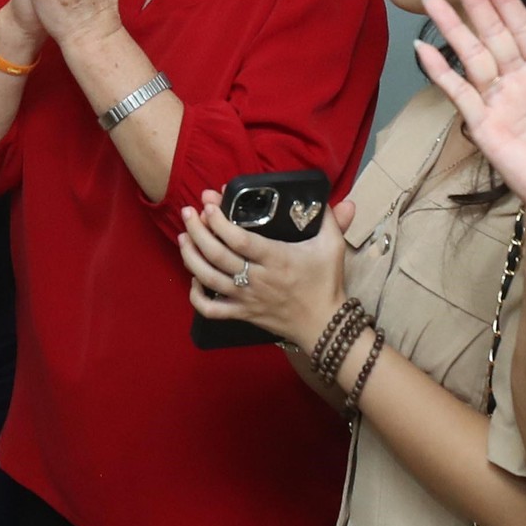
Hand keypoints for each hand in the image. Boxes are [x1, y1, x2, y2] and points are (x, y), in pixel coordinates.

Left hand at [177, 190, 352, 347]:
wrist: (325, 326)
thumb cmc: (326, 283)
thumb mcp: (333, 247)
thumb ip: (332, 220)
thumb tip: (342, 199)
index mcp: (277, 259)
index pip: (240, 239)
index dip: (219, 222)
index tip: (209, 204)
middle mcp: (257, 279)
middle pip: (217, 255)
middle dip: (197, 231)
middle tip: (187, 212)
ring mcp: (246, 299)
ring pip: (208, 279)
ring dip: (190, 257)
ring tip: (182, 237)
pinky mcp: (242, 314)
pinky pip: (210, 310)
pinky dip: (196, 296)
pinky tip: (193, 278)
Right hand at [415, 0, 525, 228]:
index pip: (521, 27)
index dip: (505, 0)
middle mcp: (518, 82)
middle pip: (492, 35)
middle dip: (475, 4)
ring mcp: (499, 102)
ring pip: (472, 57)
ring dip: (453, 29)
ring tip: (433, 1)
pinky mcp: (486, 126)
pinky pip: (461, 95)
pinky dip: (441, 73)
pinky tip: (423, 52)